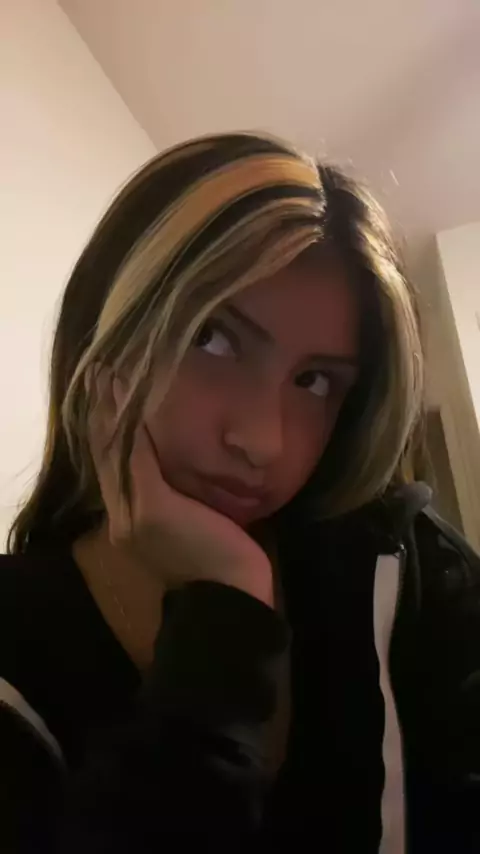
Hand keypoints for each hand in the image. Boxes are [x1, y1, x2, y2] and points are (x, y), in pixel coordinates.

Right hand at [89, 373, 272, 606]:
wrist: (231, 600)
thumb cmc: (224, 567)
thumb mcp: (197, 527)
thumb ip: (185, 502)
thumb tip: (195, 478)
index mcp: (133, 521)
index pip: (115, 469)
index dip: (107, 433)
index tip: (107, 399)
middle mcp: (122, 516)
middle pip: (106, 456)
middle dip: (102, 415)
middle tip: (99, 375)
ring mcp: (133, 512)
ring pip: (114, 451)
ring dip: (109, 410)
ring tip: (106, 375)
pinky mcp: (151, 507)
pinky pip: (132, 455)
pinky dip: (125, 422)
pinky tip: (121, 393)